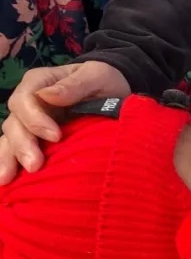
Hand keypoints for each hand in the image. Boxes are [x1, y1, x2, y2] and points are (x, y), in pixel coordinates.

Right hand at [0, 61, 130, 183]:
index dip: (35, 119)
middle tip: (34, 166)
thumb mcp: (96, 76)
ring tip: (8, 180)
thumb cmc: (103, 80)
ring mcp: (29, 122)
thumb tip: (48, 95)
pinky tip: (8, 183)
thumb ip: (74, 85)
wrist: (113, 90)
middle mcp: (28, 102)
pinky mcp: (35, 138)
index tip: (55, 137)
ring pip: (10, 139)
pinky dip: (11, 164)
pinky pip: (17, 150)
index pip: (25, 100)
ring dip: (9, 158)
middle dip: (22, 145)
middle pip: (15, 123)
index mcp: (39, 83)